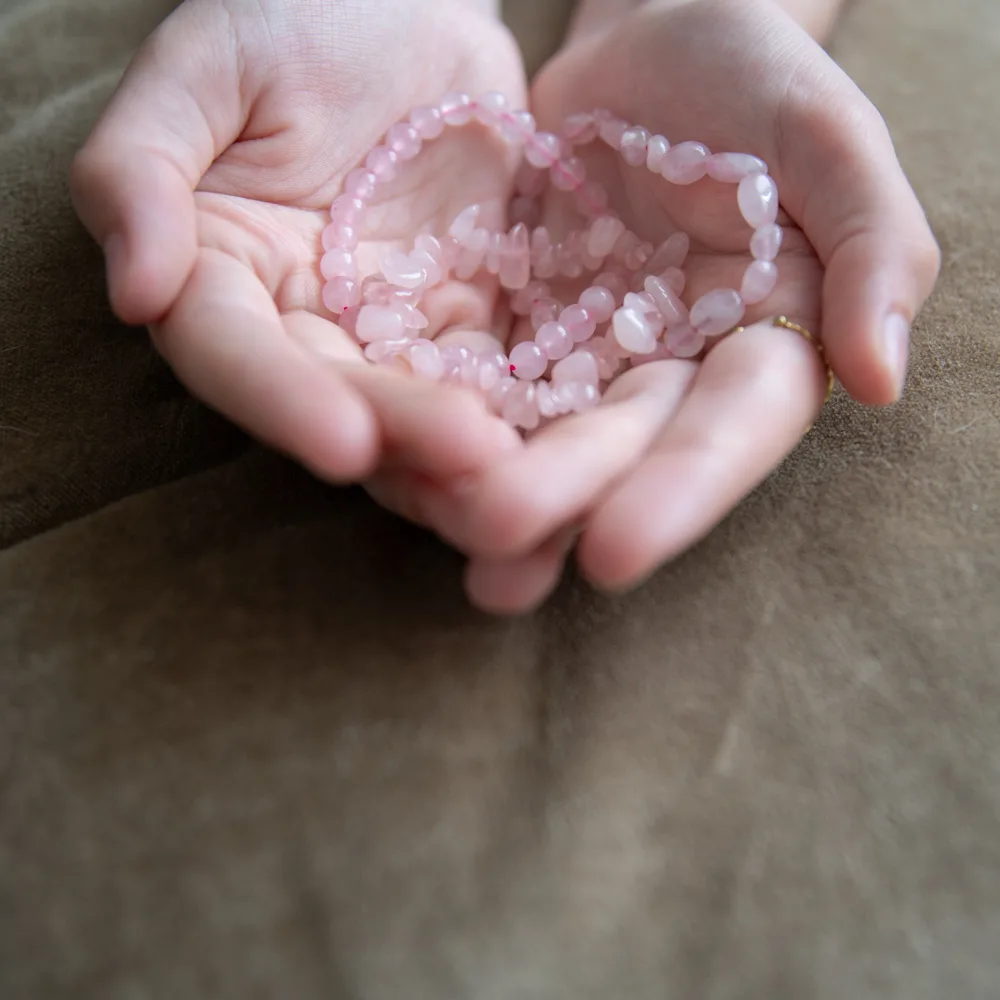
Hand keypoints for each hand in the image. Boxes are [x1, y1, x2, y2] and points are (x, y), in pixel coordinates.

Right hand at [71, 0, 526, 488]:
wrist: (411, 3)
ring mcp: (388, 328)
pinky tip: (567, 444)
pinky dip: (523, 412)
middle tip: (472, 462)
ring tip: (519, 481)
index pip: (235, 354)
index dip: (283, 402)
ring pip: (419, 404)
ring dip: (467, 452)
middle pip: (341, 395)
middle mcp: (300, 320)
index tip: (343, 444)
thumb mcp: (208, 65)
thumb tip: (135, 294)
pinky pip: (494, 374)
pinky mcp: (467, 319)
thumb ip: (141, 168)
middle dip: (403, 435)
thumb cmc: (296, 14)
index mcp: (221, 272)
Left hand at [397, 0, 938, 612]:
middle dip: (565, 499)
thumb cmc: (753, 81)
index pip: (730, 424)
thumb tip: (882, 377)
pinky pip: (482, 377)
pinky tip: (406, 466)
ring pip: (547, 430)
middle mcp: (674, 368)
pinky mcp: (521, 329)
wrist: (650, 50)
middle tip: (498, 555)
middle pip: (622, 443)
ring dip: (499, 491)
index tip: (617, 551)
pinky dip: (450, 421)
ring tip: (454, 549)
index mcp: (763, 338)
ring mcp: (591, 355)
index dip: (681, 489)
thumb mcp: (827, 137)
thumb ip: (872, 243)